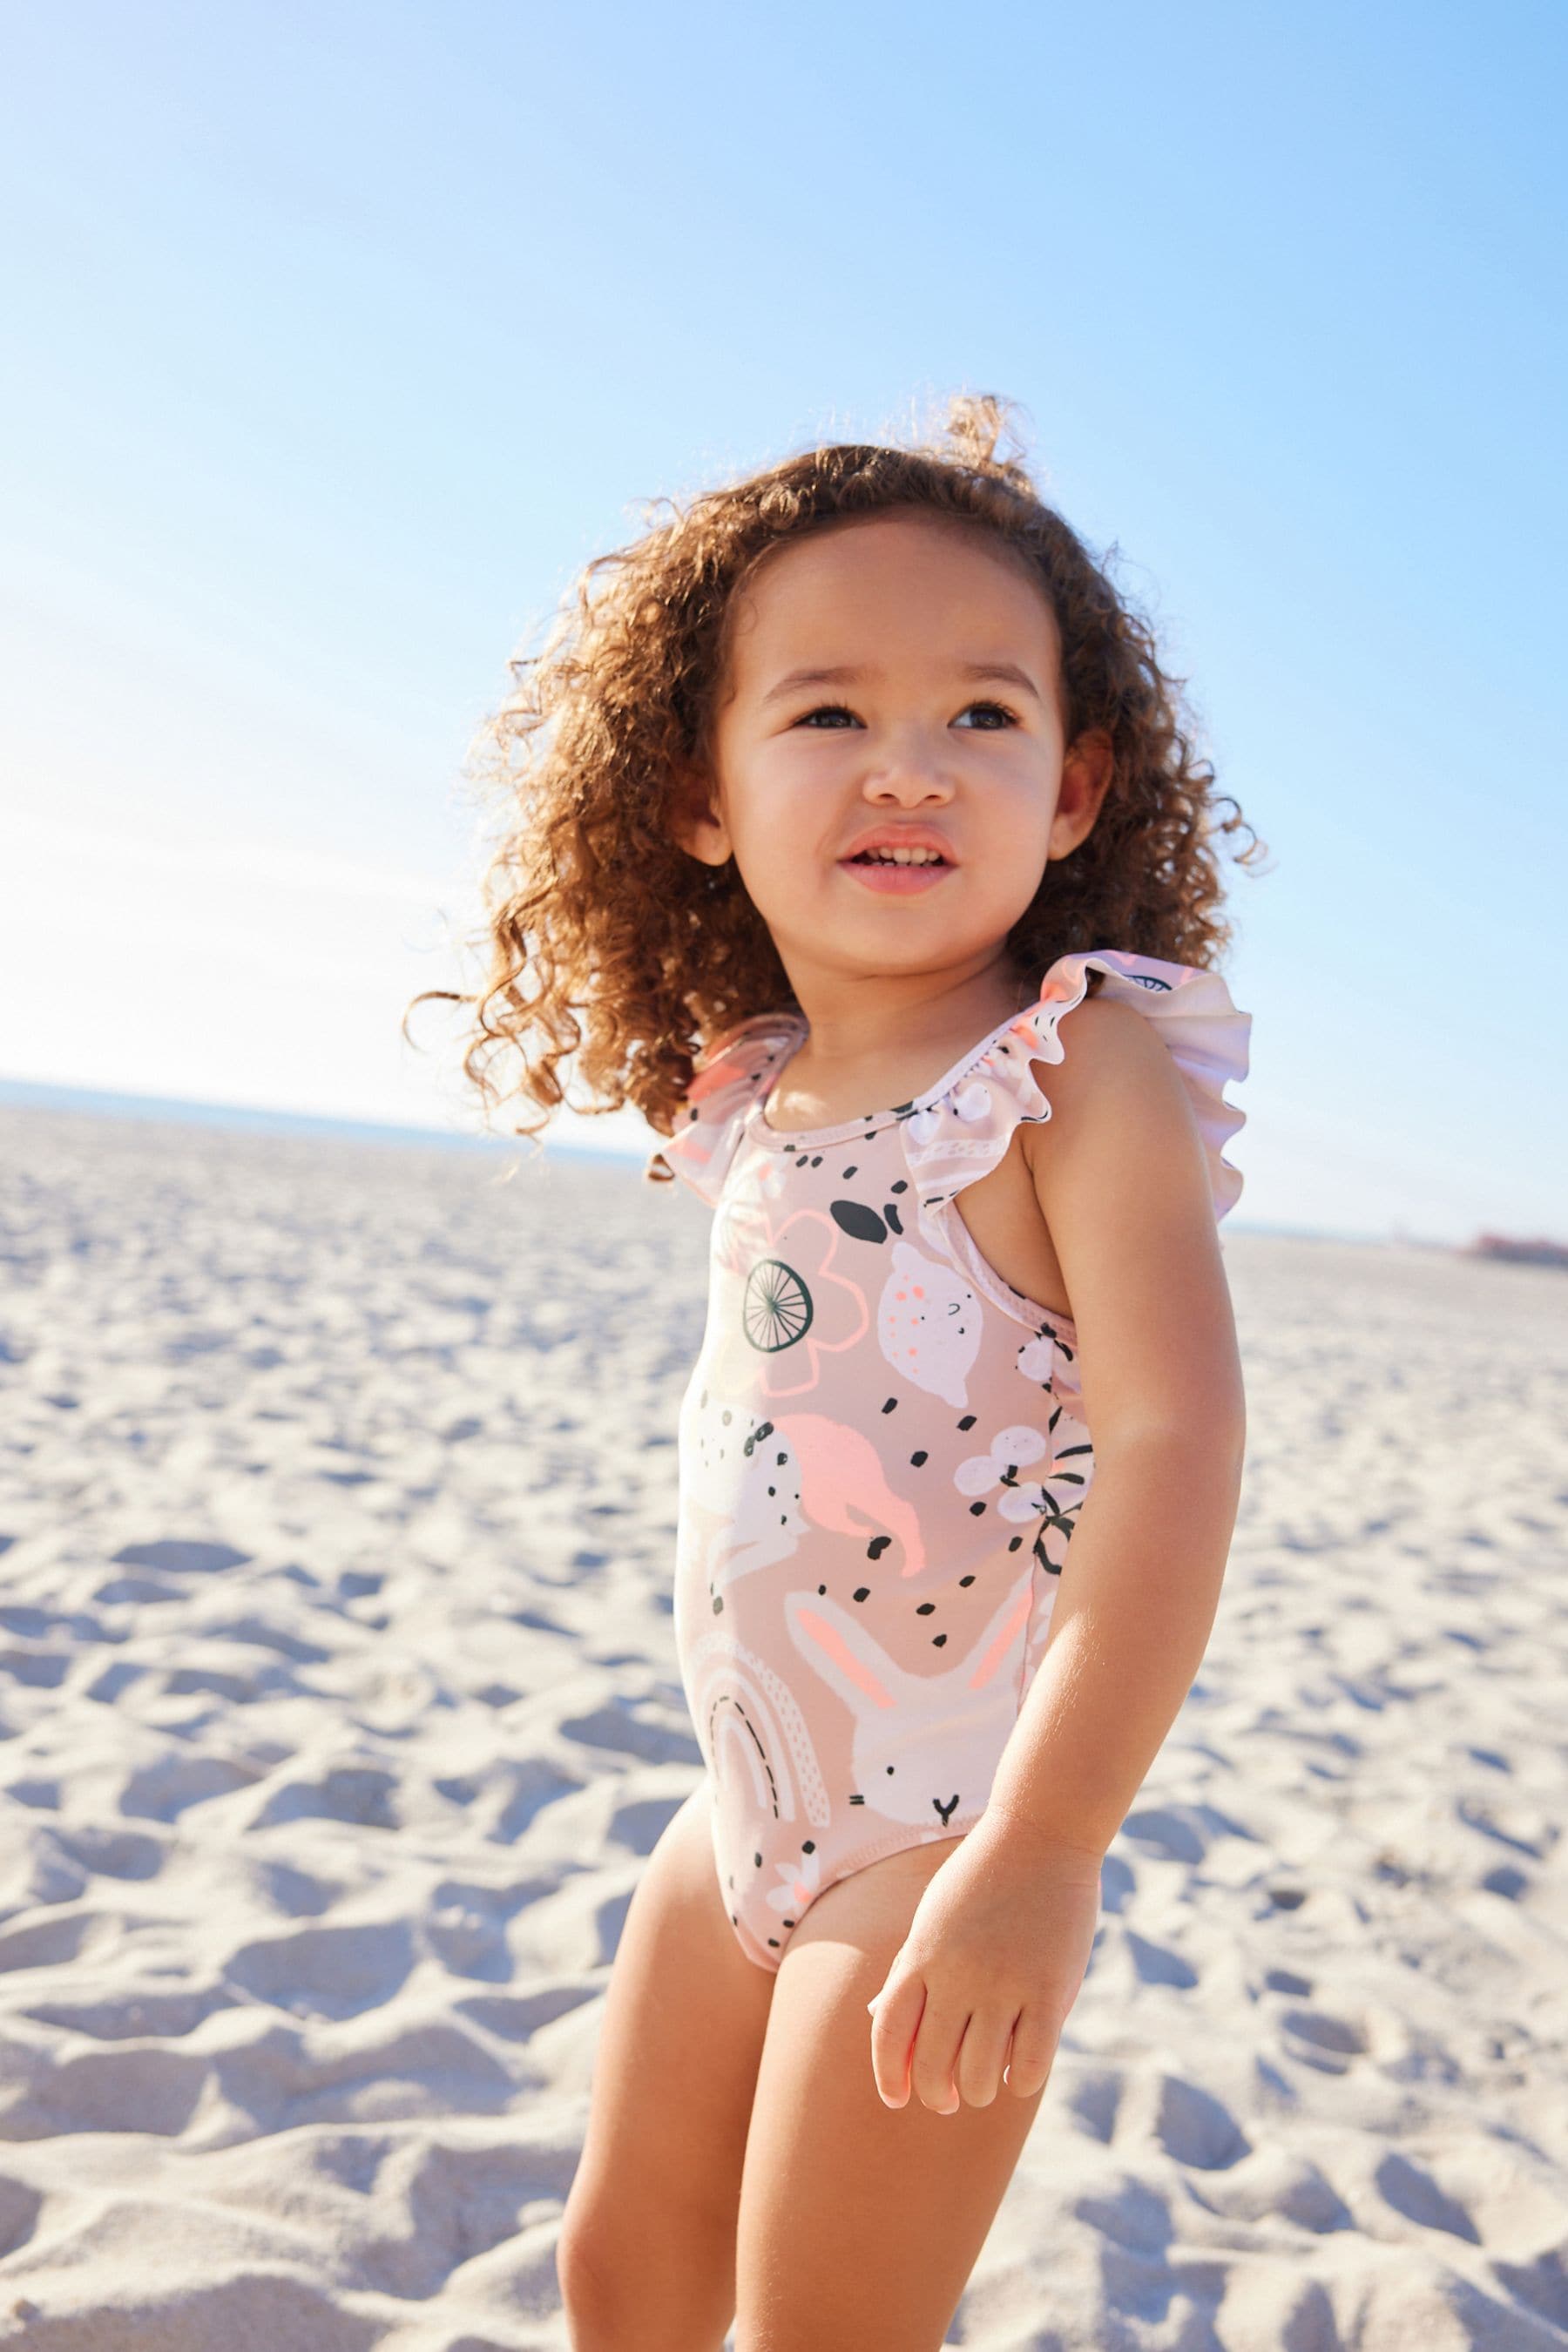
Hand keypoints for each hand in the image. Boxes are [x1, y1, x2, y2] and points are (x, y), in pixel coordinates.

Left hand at [865, 1813, 1102, 2112]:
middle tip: (947, 2099)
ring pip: (979, 2075)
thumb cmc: (983, 1875)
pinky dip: (1019, 2082)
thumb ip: (912, 1966)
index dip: (888, 2076)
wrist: (1041, 1831)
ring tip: (982, 2086)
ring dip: (977, 2091)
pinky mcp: (1050, 1990)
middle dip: (936, 2094)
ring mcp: (1004, 1983)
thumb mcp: (933, 1916)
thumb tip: (880, 2016)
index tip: (897, 2098)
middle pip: (933, 2064)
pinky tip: (1017, 2074)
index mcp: (921, 1954)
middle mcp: (956, 1974)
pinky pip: (1029, 2063)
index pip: (889, 2033)